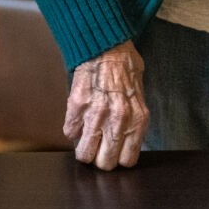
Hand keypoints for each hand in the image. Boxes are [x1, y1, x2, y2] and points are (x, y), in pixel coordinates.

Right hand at [64, 41, 148, 169]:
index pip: (127, 160)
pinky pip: (69, 132)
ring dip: (83, 149)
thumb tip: (125, 143)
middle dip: (99, 159)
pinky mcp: (77, 106)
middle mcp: (118, 121)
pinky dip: (72, 129)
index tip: (113, 153)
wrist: (107, 45)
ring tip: (84, 140)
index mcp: (137, 120)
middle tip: (97, 149)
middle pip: (105, 163)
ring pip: (84, 154)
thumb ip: (133, 120)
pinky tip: (78, 119)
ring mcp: (96, 115)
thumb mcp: (139, 97)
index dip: (117, 159)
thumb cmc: (125, 68)